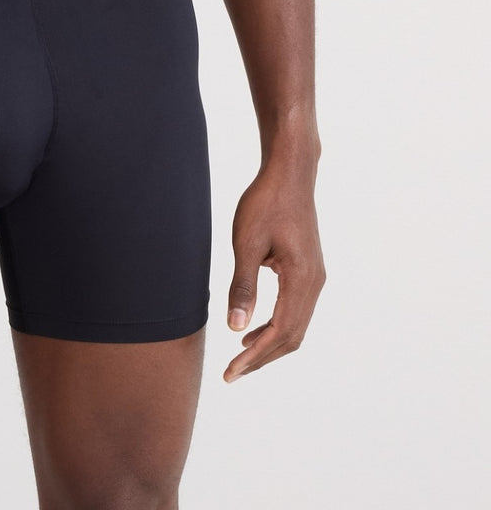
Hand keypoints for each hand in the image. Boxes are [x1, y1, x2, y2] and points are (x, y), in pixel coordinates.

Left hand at [224, 165, 324, 381]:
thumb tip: (235, 327)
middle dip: (262, 357)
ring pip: (296, 325)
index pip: (280, 332)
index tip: (232, 371)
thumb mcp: (246, 243)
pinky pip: (296, 309)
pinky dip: (276, 325)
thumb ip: (243, 286)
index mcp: (301, 279)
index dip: (255, 356)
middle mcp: (315, 283)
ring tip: (240, 355)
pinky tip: (253, 326)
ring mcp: (315, 277)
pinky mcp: (309, 269)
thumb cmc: (265, 203)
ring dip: (269, 343)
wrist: (290, 174)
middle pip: (292, 336)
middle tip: (232, 372)